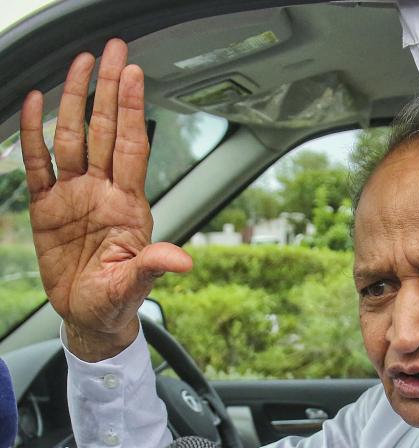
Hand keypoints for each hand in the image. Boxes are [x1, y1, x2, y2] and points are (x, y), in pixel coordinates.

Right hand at [19, 39, 191, 361]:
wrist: (89, 317)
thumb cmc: (117, 299)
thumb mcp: (135, 285)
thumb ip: (153, 265)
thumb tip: (182, 260)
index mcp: (128, 205)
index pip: (130, 146)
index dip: (131, 111)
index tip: (135, 75)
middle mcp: (102, 191)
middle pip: (103, 130)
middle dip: (108, 90)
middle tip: (112, 51)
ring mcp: (73, 196)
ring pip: (72, 138)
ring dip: (75, 101)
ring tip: (80, 65)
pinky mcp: (46, 207)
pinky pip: (37, 164)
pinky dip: (32, 134)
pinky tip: (34, 104)